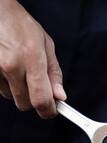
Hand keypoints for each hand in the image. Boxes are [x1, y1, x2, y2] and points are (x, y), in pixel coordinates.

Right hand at [0, 0, 65, 118]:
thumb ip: (53, 72)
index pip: (41, 99)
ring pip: (10, 96)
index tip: (52, 111)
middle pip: (25, 103)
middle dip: (34, 100)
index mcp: (32, 59)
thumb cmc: (21, 25)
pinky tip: (6, 66)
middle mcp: (12, 65)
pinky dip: (4, 83)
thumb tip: (59, 96)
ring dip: (17, 89)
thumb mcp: (46, 44)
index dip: (48, 111)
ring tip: (19, 69)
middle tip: (38, 88)